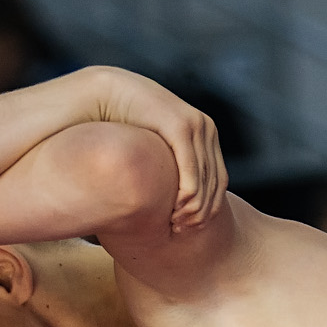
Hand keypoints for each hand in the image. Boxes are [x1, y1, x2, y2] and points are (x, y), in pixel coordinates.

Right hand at [87, 67, 226, 232]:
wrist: (108, 95)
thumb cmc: (125, 126)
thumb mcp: (153, 150)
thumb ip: (167, 166)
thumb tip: (173, 197)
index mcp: (204, 133)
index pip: (219, 180)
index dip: (209, 208)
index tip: (190, 228)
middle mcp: (205, 128)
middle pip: (215, 183)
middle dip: (201, 212)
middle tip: (181, 231)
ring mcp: (196, 125)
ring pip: (206, 181)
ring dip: (194, 208)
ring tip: (176, 225)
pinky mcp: (181, 126)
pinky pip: (191, 169)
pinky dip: (188, 194)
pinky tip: (175, 210)